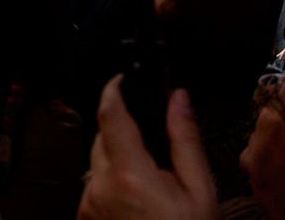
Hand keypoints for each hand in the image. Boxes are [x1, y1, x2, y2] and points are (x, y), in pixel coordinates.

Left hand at [80, 77, 217, 219]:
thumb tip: (179, 99)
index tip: (122, 78)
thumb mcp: (200, 191)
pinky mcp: (85, 216)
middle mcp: (100, 187)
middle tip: (156, 155)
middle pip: (103, 138)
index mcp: (130, 175)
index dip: (113, 89)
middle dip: (125, 135)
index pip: (109, 114)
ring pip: (98, 163)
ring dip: (119, 162)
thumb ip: (186, 141)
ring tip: (150, 186)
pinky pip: (95, 186)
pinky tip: (136, 200)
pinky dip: (112, 185)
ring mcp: (88, 204)